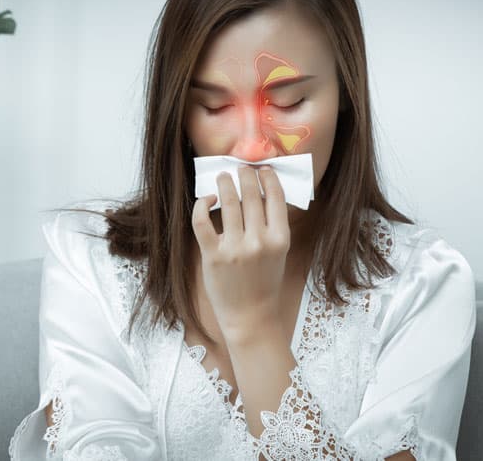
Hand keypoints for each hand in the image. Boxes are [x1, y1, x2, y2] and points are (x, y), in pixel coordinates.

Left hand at [191, 164, 290, 343]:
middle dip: (245, 176)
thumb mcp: (279, 253)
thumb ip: (273, 226)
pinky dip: (202, 205)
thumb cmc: (265, 283)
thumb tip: (264, 194)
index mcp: (280, 239)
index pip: (275, 198)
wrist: (250, 316)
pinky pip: (203, 221)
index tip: (262, 169)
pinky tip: (206, 200)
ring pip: (228, 203)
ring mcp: (235, 248)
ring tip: (222, 177)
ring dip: (224, 184)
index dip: (268, 179)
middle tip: (240, 167)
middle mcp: (259, 241)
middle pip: (251, 196)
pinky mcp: (213, 255)